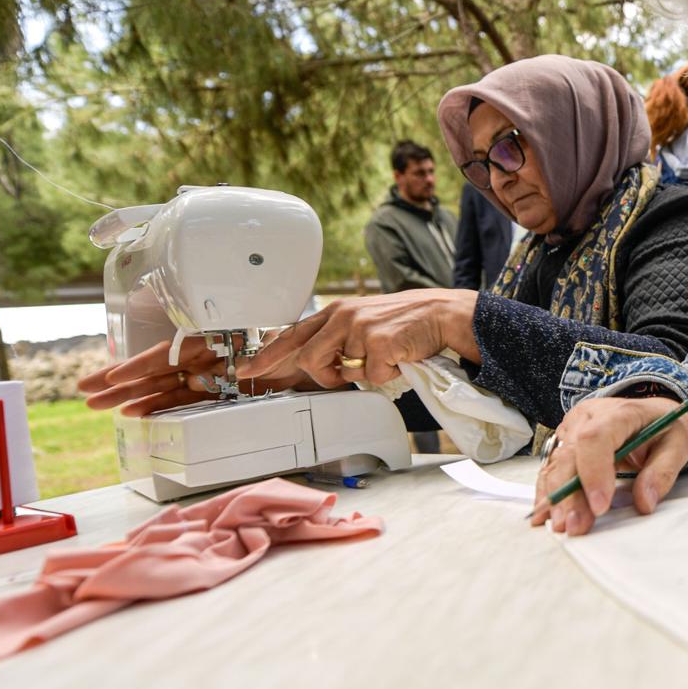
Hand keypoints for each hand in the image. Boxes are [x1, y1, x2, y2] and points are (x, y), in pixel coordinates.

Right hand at [77, 338, 306, 416]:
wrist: (316, 359)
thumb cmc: (300, 346)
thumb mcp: (287, 345)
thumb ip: (267, 353)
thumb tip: (249, 366)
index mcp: (216, 340)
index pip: (170, 353)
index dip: (142, 366)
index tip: (116, 377)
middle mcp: (206, 357)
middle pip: (156, 370)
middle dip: (119, 381)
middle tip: (85, 391)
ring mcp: (207, 375)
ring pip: (161, 386)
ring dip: (129, 396)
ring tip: (97, 405)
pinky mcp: (215, 392)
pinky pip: (180, 400)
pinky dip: (156, 406)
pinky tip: (134, 413)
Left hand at [239, 289, 479, 388]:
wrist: (440, 313)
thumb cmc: (405, 322)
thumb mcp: (364, 320)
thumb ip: (339, 337)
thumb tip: (322, 363)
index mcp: (336, 311)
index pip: (292, 334)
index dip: (267, 354)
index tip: (247, 370)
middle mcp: (342, 316)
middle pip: (309, 359)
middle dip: (325, 376)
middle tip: (345, 376)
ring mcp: (359, 329)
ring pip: (343, 372)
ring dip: (364, 373)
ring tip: (385, 356)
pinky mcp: (377, 343)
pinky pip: (371, 377)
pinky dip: (387, 375)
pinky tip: (399, 357)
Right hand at [532, 394, 687, 535]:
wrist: (651, 413)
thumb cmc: (663, 428)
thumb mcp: (677, 445)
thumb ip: (662, 473)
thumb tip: (645, 502)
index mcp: (619, 412)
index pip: (596, 438)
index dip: (593, 473)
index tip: (600, 507)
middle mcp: (588, 416)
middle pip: (570, 454)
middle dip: (569, 494)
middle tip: (575, 526)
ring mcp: (572, 427)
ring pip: (555, 463)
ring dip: (555, 498)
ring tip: (560, 526)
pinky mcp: (564, 442)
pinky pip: (550, 468)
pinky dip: (546, 493)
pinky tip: (544, 515)